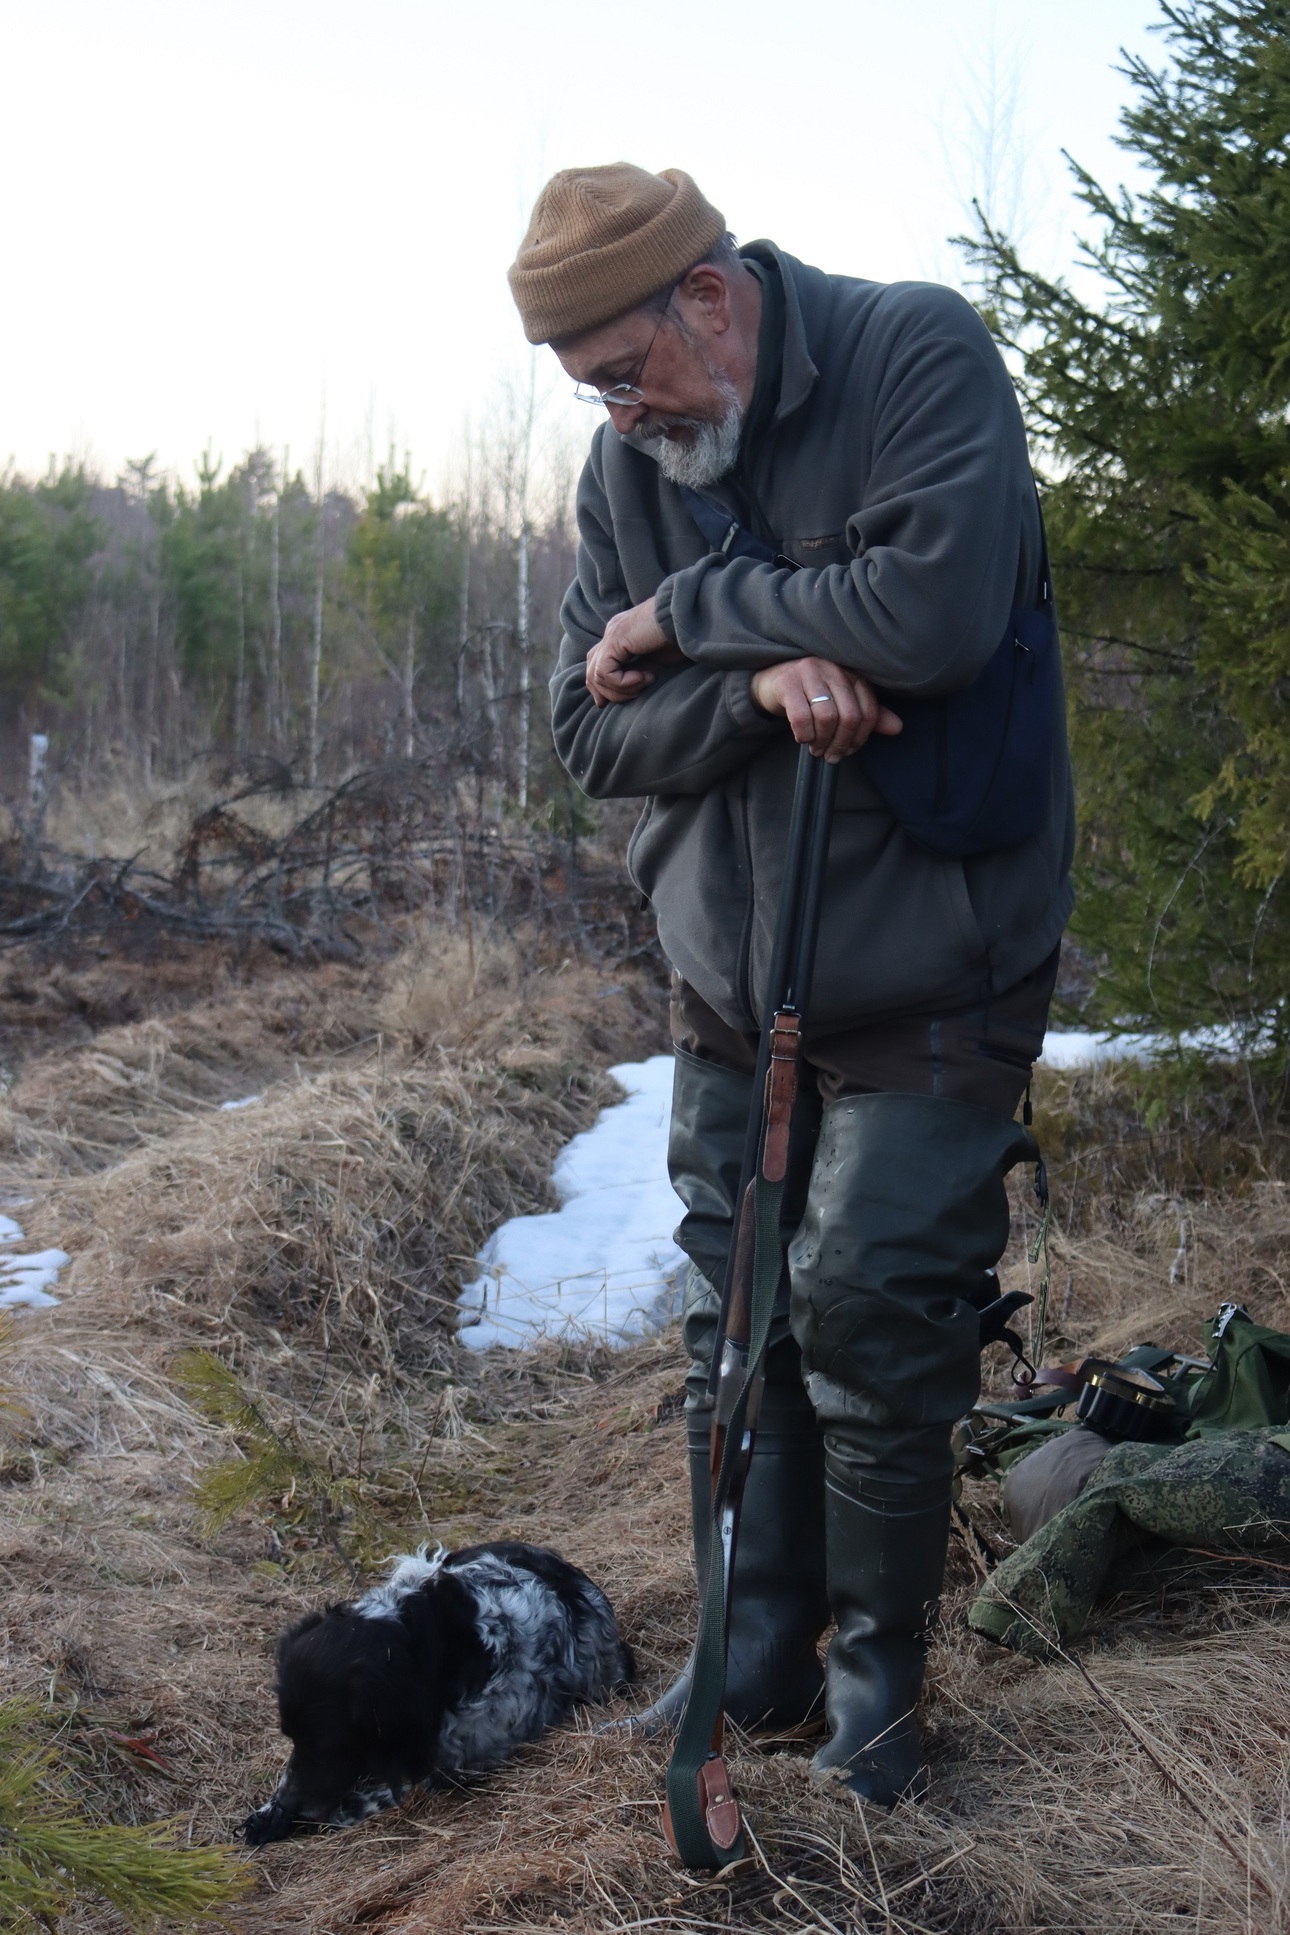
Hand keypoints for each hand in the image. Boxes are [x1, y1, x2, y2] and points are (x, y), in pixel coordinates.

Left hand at [585, 598, 683, 705]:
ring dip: (622, 689)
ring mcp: (612, 633)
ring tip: (645, 682)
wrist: (685, 619)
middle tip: (634, 695)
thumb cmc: (678, 639)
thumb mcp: (655, 661)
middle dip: (606, 692)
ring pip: (597, 676)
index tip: (608, 703)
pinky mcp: (615, 639)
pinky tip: (643, 677)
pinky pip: (605, 672)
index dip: (600, 687)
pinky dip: (623, 682)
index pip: (597, 663)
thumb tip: (626, 690)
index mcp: (620, 635)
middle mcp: (612, 631)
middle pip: (591, 670)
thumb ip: (638, 671)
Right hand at [749, 657, 902, 761]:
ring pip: (827, 716)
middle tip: (830, 755)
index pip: (868, 711)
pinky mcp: (788, 682)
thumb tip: (897, 728)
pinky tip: (802, 738)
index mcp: (852, 675)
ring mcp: (810, 673)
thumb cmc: (811, 695)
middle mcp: (834, 669)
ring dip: (822, 741)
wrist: (773, 682)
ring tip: (815, 748)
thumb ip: (868, 716)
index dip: (860, 738)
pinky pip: (802, 717)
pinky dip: (804, 735)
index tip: (848, 750)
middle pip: (850, 716)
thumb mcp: (841, 703)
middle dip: (841, 743)